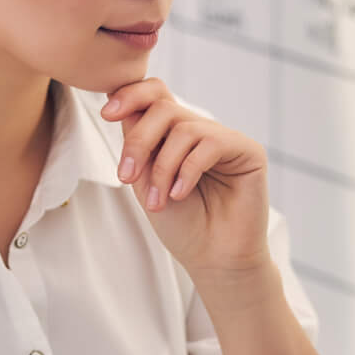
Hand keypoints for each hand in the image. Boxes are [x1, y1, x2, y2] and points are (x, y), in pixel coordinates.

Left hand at [101, 79, 269, 278]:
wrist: (212, 259)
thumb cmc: (181, 225)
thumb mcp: (145, 182)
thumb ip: (137, 144)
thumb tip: (122, 106)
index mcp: (174, 135)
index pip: (154, 94)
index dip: (129, 95)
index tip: (106, 114)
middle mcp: (200, 131)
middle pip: (163, 106)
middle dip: (139, 141)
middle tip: (127, 178)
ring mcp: (225, 139)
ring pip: (183, 127)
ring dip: (163, 167)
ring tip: (160, 201)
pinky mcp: (248, 151)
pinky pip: (211, 143)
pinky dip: (188, 170)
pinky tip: (180, 194)